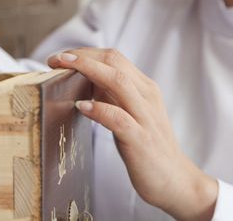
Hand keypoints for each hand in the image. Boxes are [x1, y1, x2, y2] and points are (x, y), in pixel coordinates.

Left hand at [48, 48, 217, 220]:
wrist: (177, 181)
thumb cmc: (147, 146)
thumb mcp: (130, 113)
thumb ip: (113, 95)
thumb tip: (85, 80)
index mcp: (144, 88)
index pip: (114, 57)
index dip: (86, 52)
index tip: (61, 56)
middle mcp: (147, 96)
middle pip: (114, 62)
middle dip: (82, 56)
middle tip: (55, 58)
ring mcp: (145, 117)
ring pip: (118, 82)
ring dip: (88, 70)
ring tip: (63, 68)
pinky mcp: (141, 139)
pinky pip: (119, 118)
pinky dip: (98, 109)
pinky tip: (80, 106)